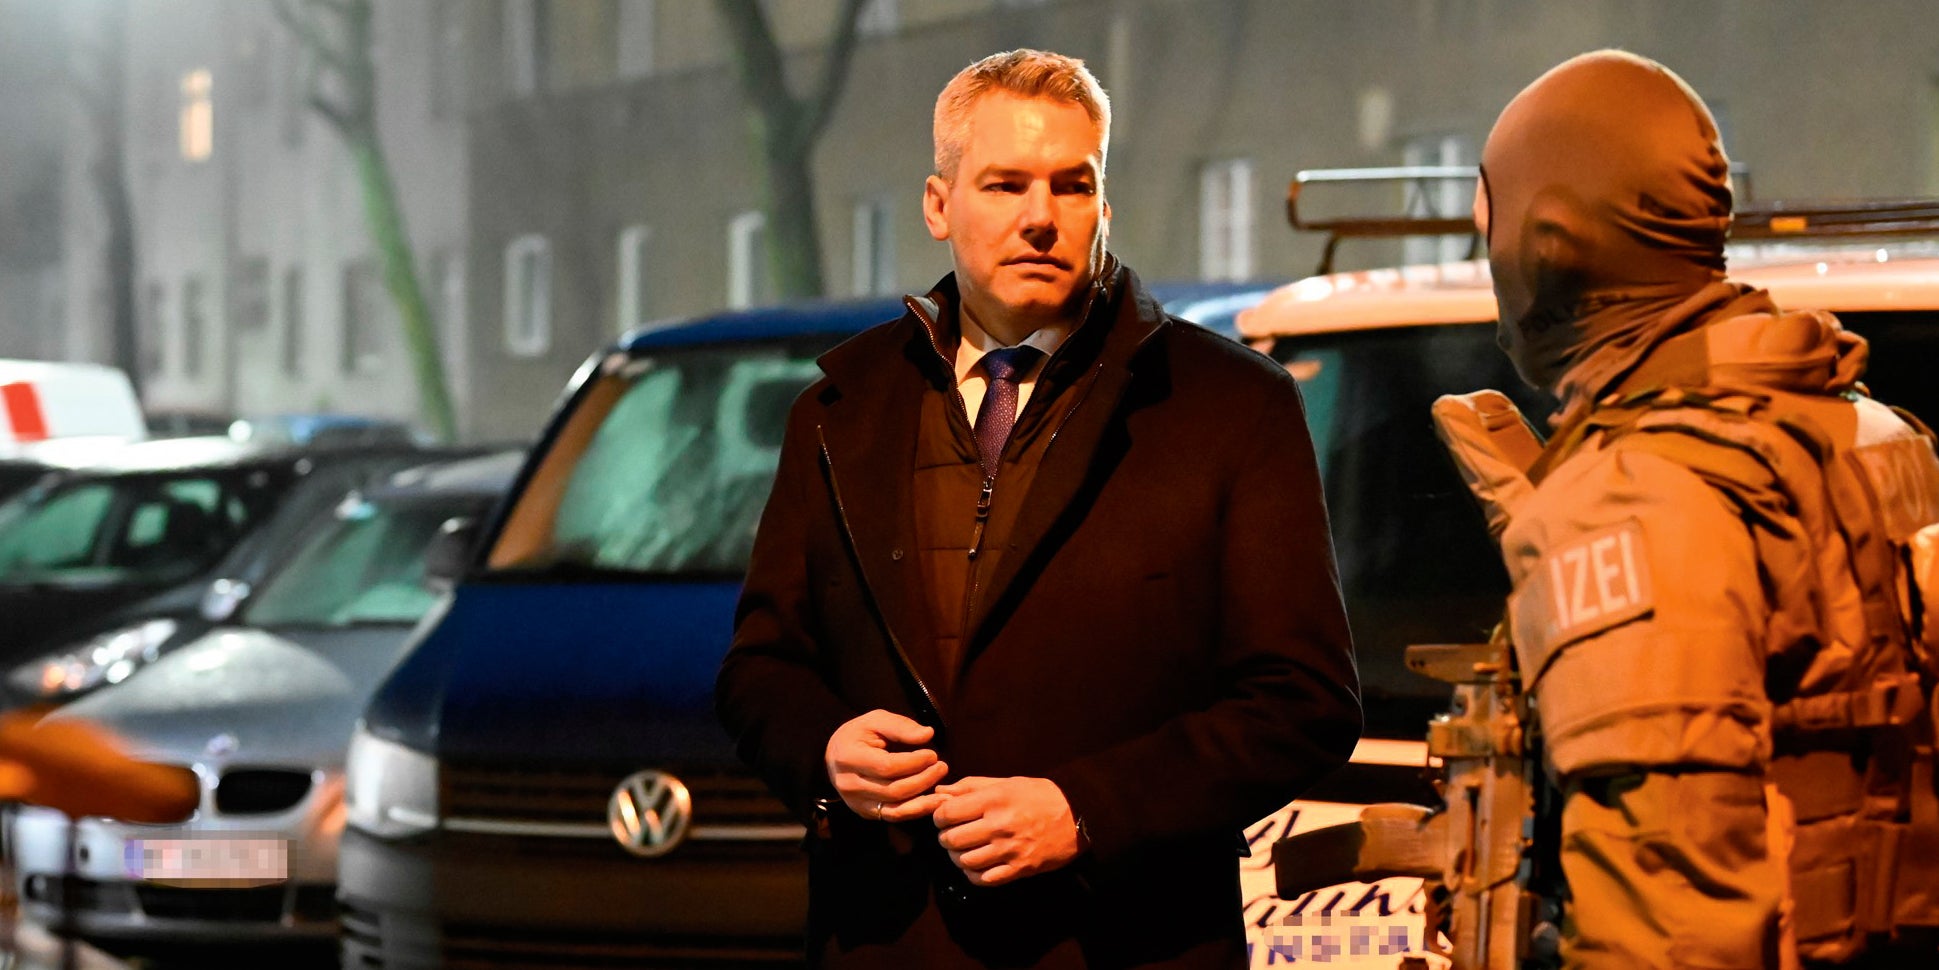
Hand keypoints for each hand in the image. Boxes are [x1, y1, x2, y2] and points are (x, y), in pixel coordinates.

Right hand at [824, 710, 949, 823]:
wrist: (836, 755)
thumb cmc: (859, 734)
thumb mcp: (876, 720)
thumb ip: (901, 726)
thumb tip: (928, 734)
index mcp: (848, 758)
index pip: (887, 767)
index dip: (914, 763)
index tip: (932, 755)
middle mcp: (848, 784)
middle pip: (893, 790)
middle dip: (923, 780)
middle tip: (942, 767)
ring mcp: (855, 802)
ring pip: (895, 809)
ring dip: (924, 801)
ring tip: (944, 790)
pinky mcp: (865, 812)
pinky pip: (893, 816)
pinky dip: (916, 811)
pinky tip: (932, 803)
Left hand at [932, 776, 1079, 886]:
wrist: (1076, 817)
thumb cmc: (1039, 796)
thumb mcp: (1007, 782)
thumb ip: (971, 787)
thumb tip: (939, 792)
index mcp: (995, 800)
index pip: (948, 813)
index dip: (939, 816)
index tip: (943, 817)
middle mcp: (999, 826)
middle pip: (952, 839)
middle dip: (945, 837)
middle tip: (951, 833)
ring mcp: (1009, 851)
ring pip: (964, 862)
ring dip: (957, 856)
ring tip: (963, 849)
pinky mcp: (1018, 869)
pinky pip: (983, 880)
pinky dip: (974, 874)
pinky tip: (977, 864)